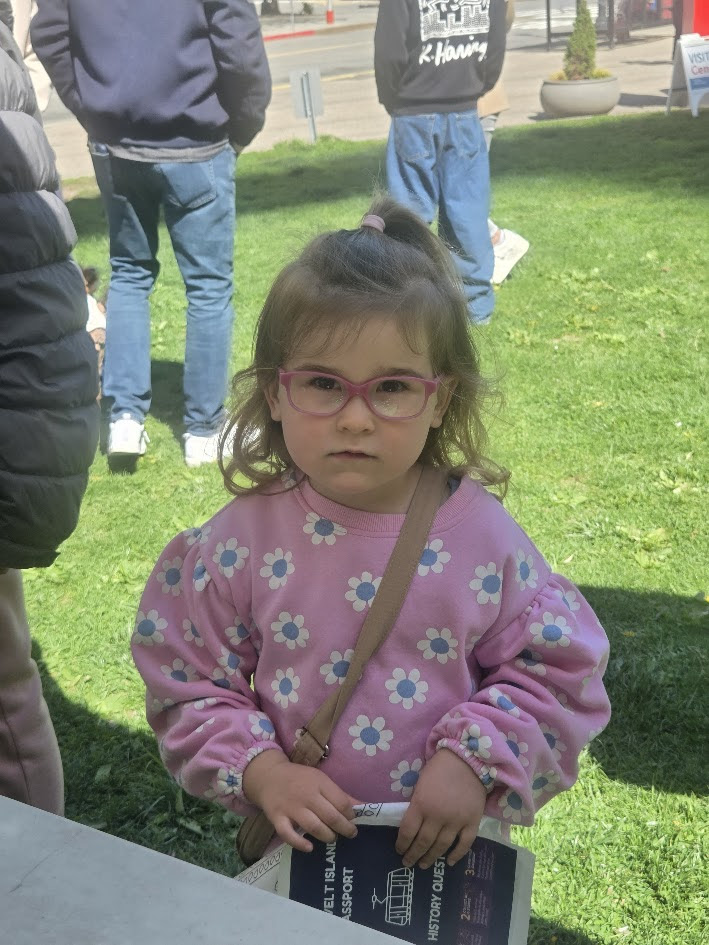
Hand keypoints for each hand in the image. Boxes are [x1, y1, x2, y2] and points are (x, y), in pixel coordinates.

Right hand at [242, 751, 360, 852]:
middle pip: (330, 816)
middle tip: (350, 834)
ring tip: (332, 838)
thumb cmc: (300, 779)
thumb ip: (340, 795)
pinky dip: (299, 843)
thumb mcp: (321, 780)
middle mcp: (306, 795)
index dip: (351, 815)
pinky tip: (310, 847)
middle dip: (344, 828)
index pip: (341, 802)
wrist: (269, 776)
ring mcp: (291, 807)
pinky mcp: (277, 818)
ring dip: (327, 836)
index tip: (353, 820)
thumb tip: (364, 807)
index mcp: (319, 783)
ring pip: (313, 826)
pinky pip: (287, 834)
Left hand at [396, 748, 486, 868]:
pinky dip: (457, 855)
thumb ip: (416, 805)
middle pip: (423, 842)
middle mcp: (438, 816)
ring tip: (424, 865)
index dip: (402, 844)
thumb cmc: (439, 768)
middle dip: (413, 855)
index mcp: (421, 804)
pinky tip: (449, 862)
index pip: (408, 831)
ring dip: (431, 858)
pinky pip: (464, 844)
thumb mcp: (420, 783)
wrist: (468, 759)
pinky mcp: (472, 822)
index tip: (399, 851)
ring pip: (442, 846)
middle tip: (408, 863)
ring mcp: (457, 821)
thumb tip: (411, 825)